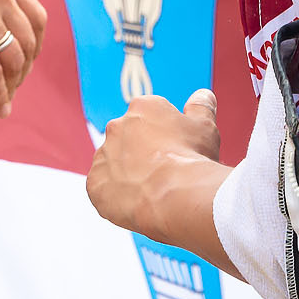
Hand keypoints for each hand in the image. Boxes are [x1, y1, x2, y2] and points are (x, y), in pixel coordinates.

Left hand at [88, 90, 220, 234]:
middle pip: (129, 139)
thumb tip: (203, 95)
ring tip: (152, 191)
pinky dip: (115, 196)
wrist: (177, 196)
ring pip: (113, 163)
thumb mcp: (204, 128)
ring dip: (127, 174)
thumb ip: (201, 108)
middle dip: (143, 153)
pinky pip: (102, 188)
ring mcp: (103, 155)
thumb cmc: (192, 159)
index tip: (176, 151)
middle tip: (164, 172)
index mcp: (142, 107)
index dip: (165, 136)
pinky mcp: (94, 183)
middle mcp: (117, 126)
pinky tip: (136, 203)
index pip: (150, 117)